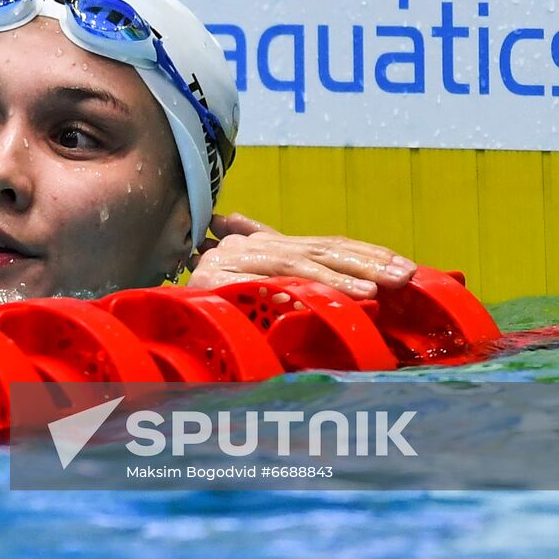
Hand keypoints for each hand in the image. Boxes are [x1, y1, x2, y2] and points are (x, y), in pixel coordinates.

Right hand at [188, 213, 415, 298]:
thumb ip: (282, 287)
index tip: (401, 262)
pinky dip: (311, 288)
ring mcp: (231, 260)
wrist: (151, 315)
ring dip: (345, 276)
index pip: (322, 243)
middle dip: (366, 260)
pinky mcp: (218, 279)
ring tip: (380, 288)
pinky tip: (344, 297)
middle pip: (318, 247)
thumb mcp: (248, 294)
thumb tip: (323, 294)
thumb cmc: (203, 310)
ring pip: (299, 260)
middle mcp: (249, 246)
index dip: (363, 252)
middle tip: (407, 272)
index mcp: (262, 246)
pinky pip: (273, 281)